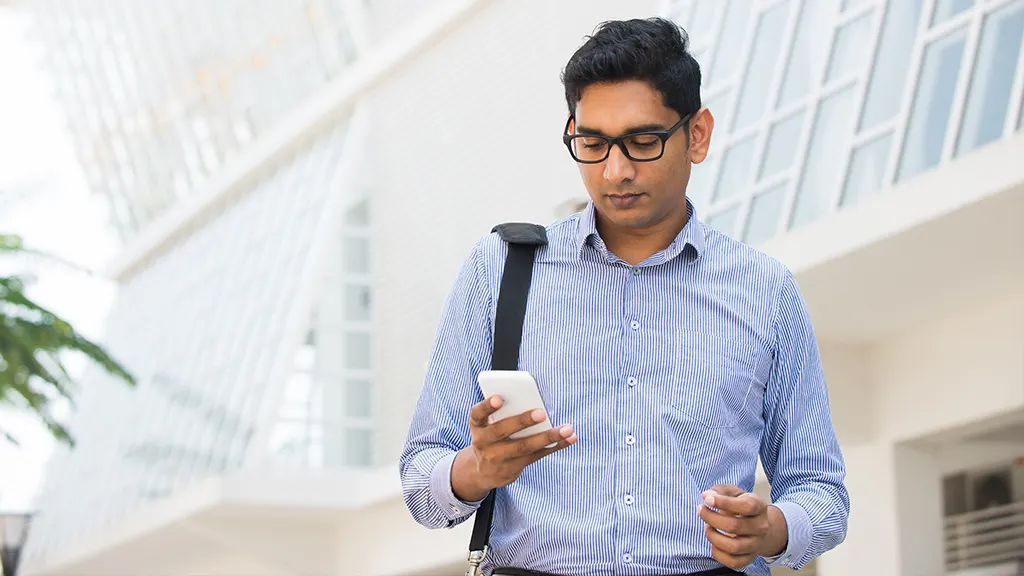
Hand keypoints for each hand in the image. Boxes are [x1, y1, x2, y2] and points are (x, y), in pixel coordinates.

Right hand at [451, 395, 575, 501]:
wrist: (482, 472)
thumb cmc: (491, 438)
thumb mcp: (488, 426)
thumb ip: (504, 414)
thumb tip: (534, 401)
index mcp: (478, 426)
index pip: (478, 414)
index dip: (487, 406)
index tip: (499, 398)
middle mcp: (484, 442)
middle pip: (501, 431)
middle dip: (522, 422)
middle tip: (541, 413)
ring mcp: (499, 457)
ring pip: (524, 447)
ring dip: (547, 437)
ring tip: (566, 428)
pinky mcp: (514, 467)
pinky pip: (537, 455)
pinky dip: (555, 446)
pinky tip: (570, 438)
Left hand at [698, 484, 787, 569]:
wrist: (756, 524)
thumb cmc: (740, 505)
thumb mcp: (733, 492)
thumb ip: (719, 491)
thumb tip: (707, 496)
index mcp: (759, 506)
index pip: (746, 506)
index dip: (724, 502)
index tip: (706, 499)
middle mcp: (761, 527)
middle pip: (735, 526)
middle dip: (711, 518)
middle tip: (701, 510)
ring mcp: (756, 544)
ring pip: (733, 547)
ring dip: (713, 537)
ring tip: (707, 527)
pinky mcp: (749, 558)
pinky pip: (732, 562)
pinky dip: (717, 553)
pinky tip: (713, 542)